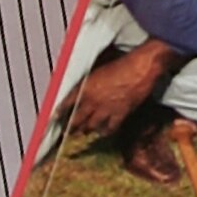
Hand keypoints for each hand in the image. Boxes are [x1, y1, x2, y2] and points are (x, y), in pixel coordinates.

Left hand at [63, 39, 178, 146]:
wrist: (141, 67)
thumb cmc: (123, 64)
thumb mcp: (100, 70)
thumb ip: (90, 83)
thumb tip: (85, 90)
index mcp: (86, 87)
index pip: (67, 103)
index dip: (60, 112)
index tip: (55, 118)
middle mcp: (93, 100)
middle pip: (77, 119)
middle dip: (71, 127)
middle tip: (68, 131)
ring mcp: (106, 109)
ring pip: (90, 126)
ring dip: (87, 130)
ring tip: (84, 132)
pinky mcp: (120, 114)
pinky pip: (109, 128)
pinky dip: (106, 132)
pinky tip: (104, 132)